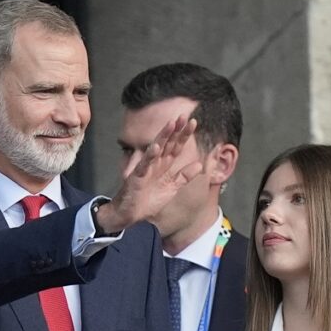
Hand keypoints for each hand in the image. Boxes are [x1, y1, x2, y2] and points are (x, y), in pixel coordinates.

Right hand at [99, 116, 202, 232]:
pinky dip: (150, 156)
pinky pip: (144, 164)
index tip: (193, 123)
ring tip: (171, 124)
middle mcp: (156, 163)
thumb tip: (199, 165)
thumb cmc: (148, 200)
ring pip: (157, 149)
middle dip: (176, 131)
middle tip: (184, 116)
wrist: (130, 213)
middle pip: (168, 144)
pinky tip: (156, 147)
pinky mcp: (138, 176)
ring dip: (163, 137)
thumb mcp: (172, 187)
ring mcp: (147, 168)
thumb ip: (184, 176)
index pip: (176, 147)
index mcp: (165, 165)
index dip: (184, 135)